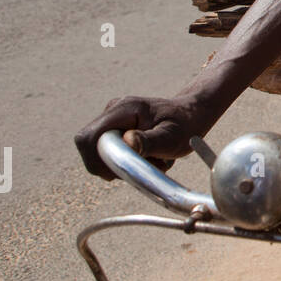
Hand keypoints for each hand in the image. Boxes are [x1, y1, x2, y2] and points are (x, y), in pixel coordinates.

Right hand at [73, 95, 209, 179]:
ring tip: (153, 159)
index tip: (120, 171)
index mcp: (123, 109)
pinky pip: (111, 153)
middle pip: (90, 148)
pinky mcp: (116, 130)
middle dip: (112, 165)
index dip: (95, 160)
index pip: (87, 138)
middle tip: (144, 166)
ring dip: (124, 164)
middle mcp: (113, 112)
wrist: (193, 115)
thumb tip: (127, 142)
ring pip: (100, 154)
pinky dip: (128, 161)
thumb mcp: (172, 136)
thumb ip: (149, 141)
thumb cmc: (185, 124)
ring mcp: (113, 120)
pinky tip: (150, 157)